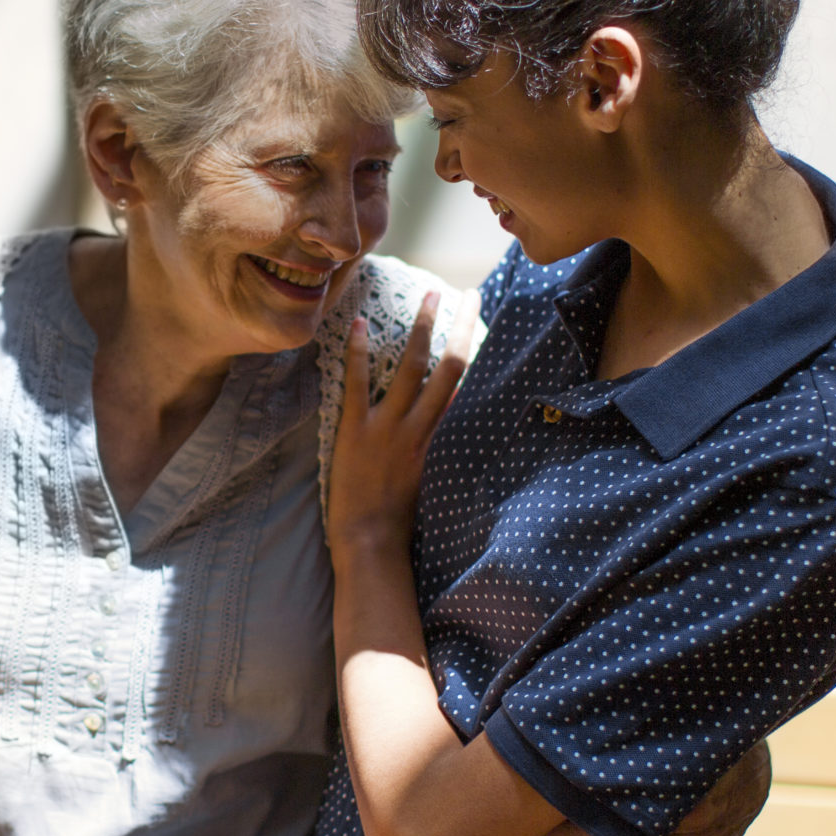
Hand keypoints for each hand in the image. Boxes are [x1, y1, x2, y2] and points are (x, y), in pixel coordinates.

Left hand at [327, 294, 466, 557]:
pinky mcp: (355, 429)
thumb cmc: (400, 517)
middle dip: (459, 327)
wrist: (371, 541)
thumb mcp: (431, 476)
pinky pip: (357, 382)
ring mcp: (388, 425)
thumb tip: (454, 404)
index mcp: (439, 437)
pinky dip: (356, 352)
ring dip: (421, 326)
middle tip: (467, 295)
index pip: (463, 385)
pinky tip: (356, 323)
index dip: (472, 350)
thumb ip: (441, 440)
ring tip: (428, 294)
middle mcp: (419, 425)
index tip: (479, 323)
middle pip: (449, 366)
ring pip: (411, 366)